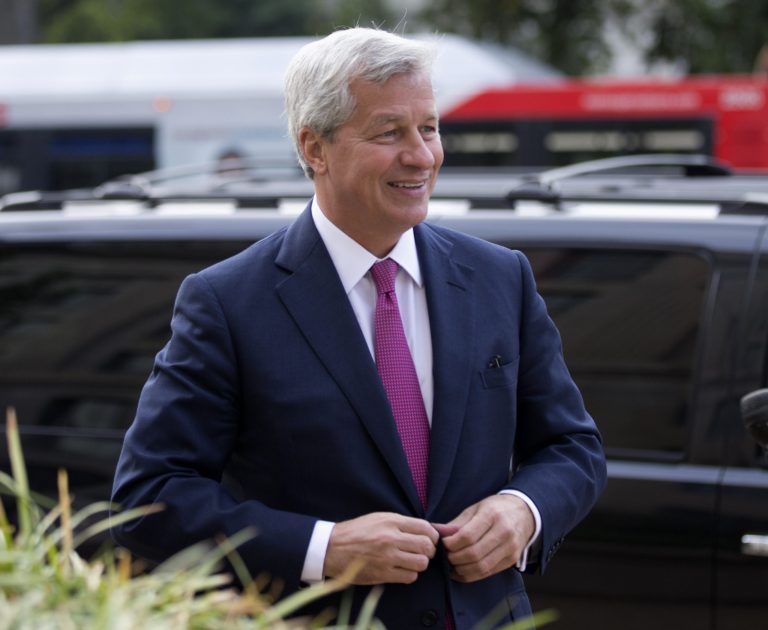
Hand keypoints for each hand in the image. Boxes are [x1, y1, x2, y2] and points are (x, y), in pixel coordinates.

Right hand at [323, 512, 438, 584]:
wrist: (333, 548)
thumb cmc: (357, 531)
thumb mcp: (379, 518)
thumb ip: (402, 523)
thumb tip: (428, 529)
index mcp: (391, 521)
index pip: (425, 528)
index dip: (433, 535)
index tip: (430, 539)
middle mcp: (391, 538)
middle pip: (427, 546)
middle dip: (429, 550)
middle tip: (423, 551)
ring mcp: (387, 557)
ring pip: (421, 563)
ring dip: (420, 563)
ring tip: (412, 560)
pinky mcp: (382, 574)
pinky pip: (409, 577)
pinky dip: (409, 574)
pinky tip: (402, 569)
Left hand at [434, 494, 534, 582]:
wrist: (525, 512)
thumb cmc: (496, 509)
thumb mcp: (476, 508)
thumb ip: (457, 523)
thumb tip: (437, 532)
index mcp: (492, 515)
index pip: (468, 536)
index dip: (452, 544)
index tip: (443, 544)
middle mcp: (504, 532)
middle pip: (474, 554)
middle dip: (455, 558)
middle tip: (445, 556)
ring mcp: (510, 548)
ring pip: (481, 567)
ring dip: (462, 570)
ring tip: (452, 565)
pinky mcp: (512, 560)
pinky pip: (488, 572)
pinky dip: (472, 575)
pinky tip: (461, 571)